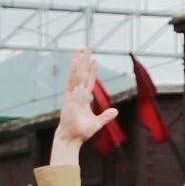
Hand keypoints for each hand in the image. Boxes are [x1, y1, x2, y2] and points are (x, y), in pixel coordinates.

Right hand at [53, 47, 118, 161]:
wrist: (73, 137)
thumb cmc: (82, 131)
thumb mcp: (98, 123)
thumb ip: (106, 116)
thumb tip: (116, 111)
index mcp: (84, 98)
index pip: (89, 80)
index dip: (92, 70)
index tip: (94, 59)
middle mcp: (78, 93)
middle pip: (82, 73)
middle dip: (84, 60)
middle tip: (85, 48)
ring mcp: (73, 93)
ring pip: (77, 73)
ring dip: (78, 61)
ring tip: (79, 49)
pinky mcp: (68, 96)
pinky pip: (72, 81)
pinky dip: (73, 71)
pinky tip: (74, 61)